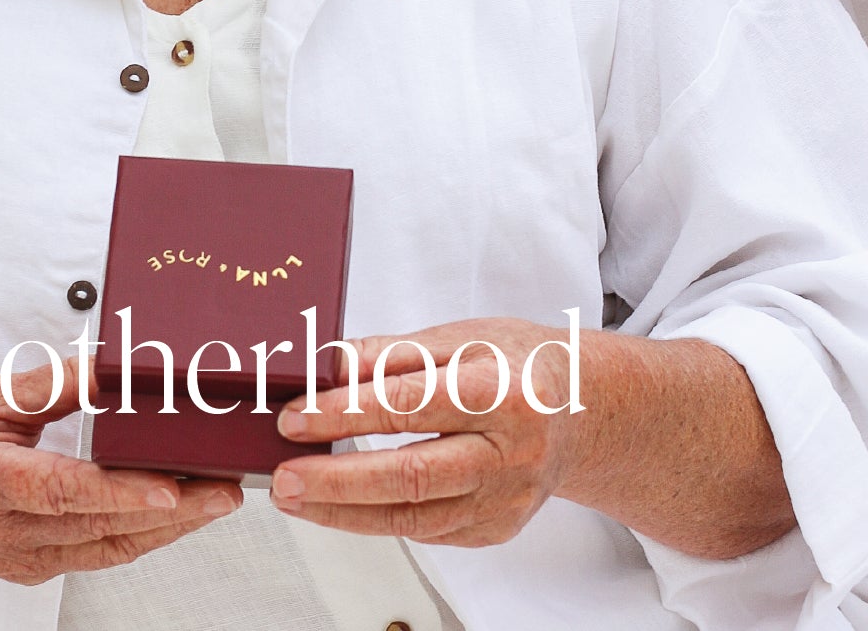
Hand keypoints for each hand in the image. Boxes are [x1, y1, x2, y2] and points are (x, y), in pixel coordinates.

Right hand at [0, 358, 240, 583]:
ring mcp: (16, 560)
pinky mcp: (32, 568)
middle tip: (226, 488)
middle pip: (96, 528)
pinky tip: (177, 512)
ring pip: (105, 550)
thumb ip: (52, 385)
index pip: (61, 491)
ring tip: (219, 497)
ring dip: (167, 528)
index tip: (171, 488)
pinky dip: (140, 533)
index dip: (119, 493)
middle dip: (170, 513)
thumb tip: (114, 365)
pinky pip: (96, 554)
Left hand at [269, 318, 578, 547]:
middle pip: (413, 476)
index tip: (296, 417)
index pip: (411, 406)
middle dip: (338, 482)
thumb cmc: (518, 363)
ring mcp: (506, 500)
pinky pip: (431, 531)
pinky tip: (345, 506)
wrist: (584, 410)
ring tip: (296, 497)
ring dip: (347, 512)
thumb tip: (329, 363)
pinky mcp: (498, 529)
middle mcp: (509, 453)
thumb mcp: (462, 336)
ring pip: (416, 518)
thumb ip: (394, 354)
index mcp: (501, 391)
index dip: (348, 413)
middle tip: (283, 478)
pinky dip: (382, 520)